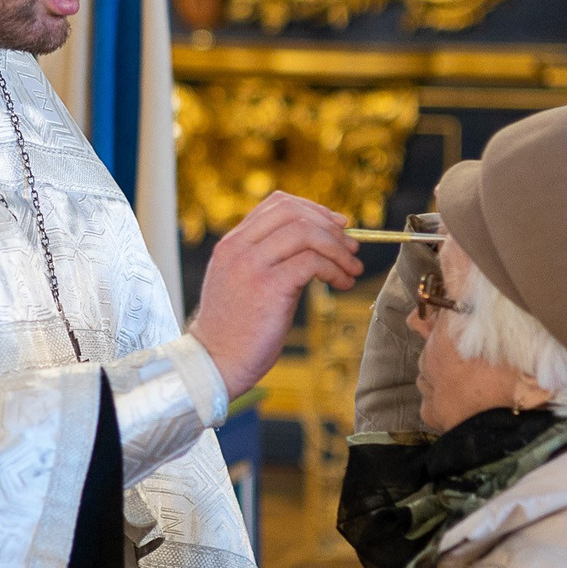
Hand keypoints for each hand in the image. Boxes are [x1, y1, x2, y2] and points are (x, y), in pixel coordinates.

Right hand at [188, 191, 362, 397]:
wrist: (215, 363)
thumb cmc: (235, 329)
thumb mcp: (243, 282)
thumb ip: (269, 259)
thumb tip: (316, 246)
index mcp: (232, 243)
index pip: (276, 204)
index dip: (313, 209)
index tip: (336, 225)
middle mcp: (238, 248)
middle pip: (293, 212)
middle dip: (330, 227)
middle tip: (350, 248)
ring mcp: (251, 266)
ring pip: (305, 232)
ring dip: (338, 248)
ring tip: (351, 269)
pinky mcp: (268, 287)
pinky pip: (311, 262)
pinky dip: (334, 269)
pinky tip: (342, 283)